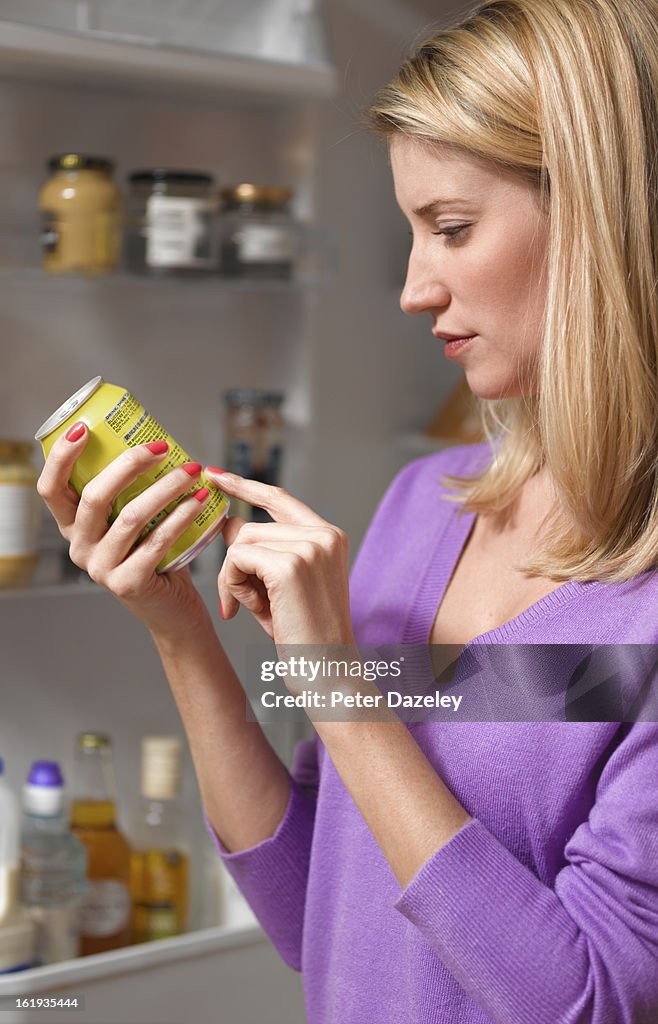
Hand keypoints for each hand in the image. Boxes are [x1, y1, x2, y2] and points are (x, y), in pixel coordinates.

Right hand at [37, 423, 213, 637]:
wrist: (172, 609)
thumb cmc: (156, 555)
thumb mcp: (133, 520)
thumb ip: (131, 491)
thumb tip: (154, 441)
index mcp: (73, 527)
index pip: (50, 489)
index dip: (61, 457)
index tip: (84, 428)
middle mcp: (79, 547)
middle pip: (94, 496)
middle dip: (129, 464)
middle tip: (161, 447)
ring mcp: (101, 568)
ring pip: (130, 516)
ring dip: (165, 487)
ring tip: (191, 470)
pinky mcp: (128, 584)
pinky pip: (156, 541)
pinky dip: (181, 516)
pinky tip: (199, 500)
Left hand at [206, 469, 354, 647]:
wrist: (327, 672)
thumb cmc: (304, 636)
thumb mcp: (281, 585)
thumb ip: (262, 551)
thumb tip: (228, 522)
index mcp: (329, 536)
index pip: (279, 497)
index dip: (244, 485)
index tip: (215, 475)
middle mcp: (324, 535)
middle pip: (250, 527)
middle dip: (235, 565)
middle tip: (240, 602)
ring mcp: (310, 547)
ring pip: (240, 544)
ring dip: (235, 579)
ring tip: (253, 609)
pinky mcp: (290, 565)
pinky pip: (237, 560)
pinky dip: (232, 586)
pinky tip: (247, 610)